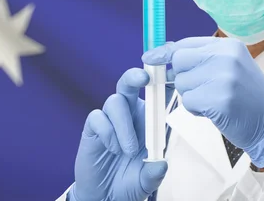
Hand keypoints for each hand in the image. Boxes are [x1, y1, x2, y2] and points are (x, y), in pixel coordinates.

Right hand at [70, 68, 172, 200]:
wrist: (106, 195)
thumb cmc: (130, 181)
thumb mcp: (147, 181)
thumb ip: (154, 173)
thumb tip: (161, 164)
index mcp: (148, 118)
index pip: (155, 93)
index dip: (161, 79)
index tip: (169, 74)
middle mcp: (129, 113)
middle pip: (130, 82)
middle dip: (136, 75)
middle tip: (143, 78)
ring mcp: (110, 118)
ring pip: (115, 101)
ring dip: (124, 125)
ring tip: (127, 151)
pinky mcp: (93, 127)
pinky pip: (98, 117)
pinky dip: (108, 132)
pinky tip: (112, 148)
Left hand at [142, 37, 263, 167]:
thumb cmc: (246, 96)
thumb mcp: (229, 67)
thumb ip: (201, 58)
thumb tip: (163, 53)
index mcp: (228, 45)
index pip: (186, 43)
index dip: (165, 52)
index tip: (149, 58)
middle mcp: (226, 57)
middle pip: (179, 60)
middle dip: (182, 77)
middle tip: (200, 88)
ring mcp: (224, 77)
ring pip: (182, 83)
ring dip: (191, 96)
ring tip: (213, 100)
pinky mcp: (220, 100)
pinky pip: (189, 102)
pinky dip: (196, 110)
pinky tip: (214, 111)